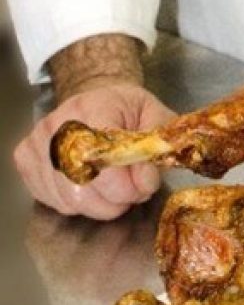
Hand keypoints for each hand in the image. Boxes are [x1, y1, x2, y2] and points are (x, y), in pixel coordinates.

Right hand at [13, 85, 175, 219]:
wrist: (95, 98)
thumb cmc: (126, 109)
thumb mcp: (155, 115)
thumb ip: (157, 145)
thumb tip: (146, 181)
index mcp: (94, 106)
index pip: (99, 157)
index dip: (123, 185)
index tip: (143, 189)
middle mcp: (58, 123)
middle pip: (81, 186)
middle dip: (115, 201)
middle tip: (133, 193)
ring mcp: (37, 142)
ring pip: (67, 199)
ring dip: (99, 206)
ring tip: (116, 190)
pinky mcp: (25, 160)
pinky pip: (53, 201)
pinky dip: (78, 204)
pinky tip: (92, 188)